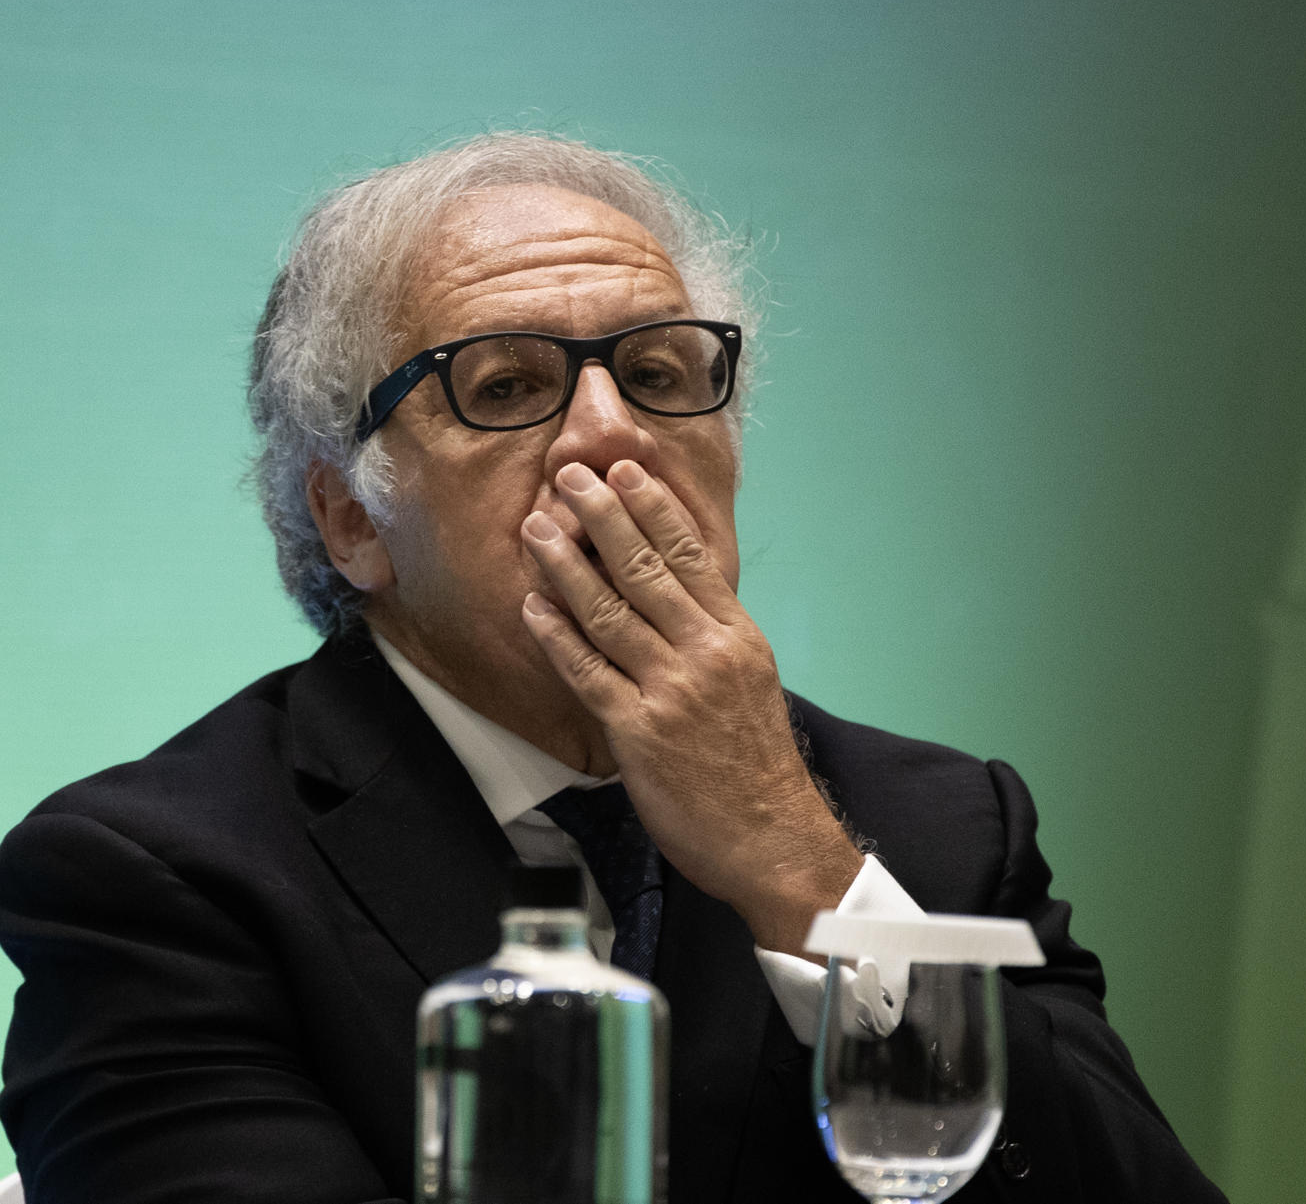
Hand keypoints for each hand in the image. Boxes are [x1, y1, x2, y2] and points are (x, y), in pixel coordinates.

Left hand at [519, 459, 863, 955]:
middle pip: (645, 570)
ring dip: (566, 565)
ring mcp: (670, 691)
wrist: (772, 837)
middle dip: (602, 516)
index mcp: (735, 636)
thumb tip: (674, 591)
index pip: (690, 555)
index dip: (654, 508)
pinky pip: (588, 674)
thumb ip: (712, 634)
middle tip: (569, 474)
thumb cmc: (757, 763)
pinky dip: (557, 637)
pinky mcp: (638, 732)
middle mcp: (704, 653)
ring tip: (536, 528)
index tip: (626, 469)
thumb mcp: (751, 680)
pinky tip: (533, 606)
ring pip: (609, 613)